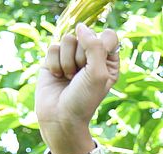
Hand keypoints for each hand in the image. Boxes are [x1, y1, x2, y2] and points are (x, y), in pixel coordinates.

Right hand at [35, 23, 120, 152]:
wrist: (60, 118)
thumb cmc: (84, 100)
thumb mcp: (98, 74)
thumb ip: (95, 47)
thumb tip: (81, 27)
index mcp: (109, 61)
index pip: (108, 36)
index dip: (100, 45)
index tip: (95, 64)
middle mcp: (91, 57)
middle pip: (85, 35)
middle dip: (81, 57)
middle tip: (80, 77)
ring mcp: (72, 57)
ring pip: (68, 39)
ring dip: (67, 62)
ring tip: (69, 78)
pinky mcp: (54, 59)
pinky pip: (53, 47)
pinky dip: (54, 63)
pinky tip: (57, 77)